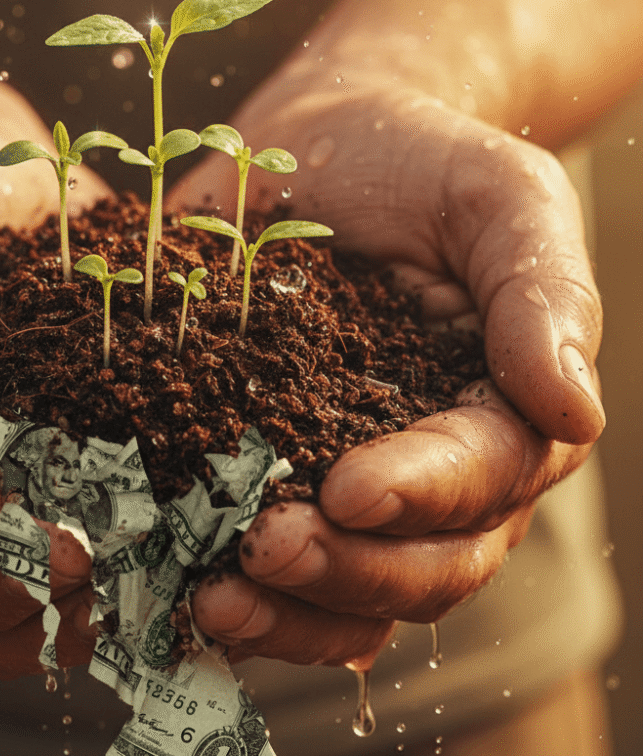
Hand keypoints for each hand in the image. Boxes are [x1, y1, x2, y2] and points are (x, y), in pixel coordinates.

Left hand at [171, 74, 602, 667]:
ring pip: (349, 595)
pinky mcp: (273, 475)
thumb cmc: (421, 163)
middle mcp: (435, 472)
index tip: (350, 488)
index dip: (423, 494)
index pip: (486, 478)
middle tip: (264, 547)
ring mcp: (351, 483)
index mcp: (501, 411)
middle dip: (347, 569)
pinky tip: (182, 590)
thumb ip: (542, 291)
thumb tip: (573, 409)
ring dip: (288, 612)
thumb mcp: (499, 197)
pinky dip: (242, 596)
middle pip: (422, 566)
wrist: (325, 143)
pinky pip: (275, 572)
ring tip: (214, 599)